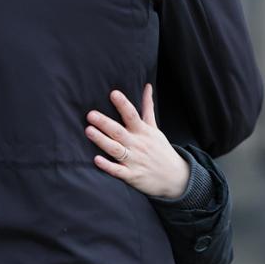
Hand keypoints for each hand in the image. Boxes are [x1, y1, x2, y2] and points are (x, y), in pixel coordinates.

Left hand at [85, 84, 189, 198]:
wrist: (175, 177)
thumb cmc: (160, 150)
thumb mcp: (155, 128)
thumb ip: (148, 108)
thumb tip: (147, 86)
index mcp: (143, 131)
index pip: (132, 115)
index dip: (123, 104)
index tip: (113, 93)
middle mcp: (137, 144)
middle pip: (119, 132)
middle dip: (105, 123)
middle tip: (91, 114)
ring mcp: (134, 160)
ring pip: (116, 150)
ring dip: (102, 141)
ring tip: (88, 131)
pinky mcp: (131, 176)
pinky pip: (118, 171)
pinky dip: (108, 166)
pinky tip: (96, 160)